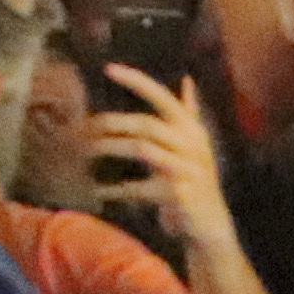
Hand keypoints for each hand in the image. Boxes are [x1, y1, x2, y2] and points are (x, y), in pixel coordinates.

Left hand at [89, 66, 238, 246]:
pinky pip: (140, 187)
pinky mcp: (178, 194)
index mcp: (192, 130)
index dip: (137, 82)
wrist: (211, 225)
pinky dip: (117, 189)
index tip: (109, 68)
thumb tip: (187, 80)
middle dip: (112, 123)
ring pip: (142, 149)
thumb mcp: (195, 145)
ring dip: (110, 148)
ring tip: (85, 151)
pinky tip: (99, 190)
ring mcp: (187, 170)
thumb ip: (189, 114)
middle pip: (147, 124)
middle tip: (83, 127)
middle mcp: (193, 146)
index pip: (164, 98)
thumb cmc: (196, 182)